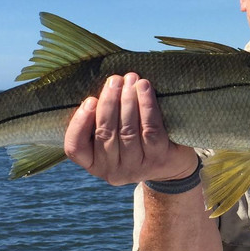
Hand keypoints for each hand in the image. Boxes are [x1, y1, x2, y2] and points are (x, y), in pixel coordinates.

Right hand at [64, 72, 199, 185]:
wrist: (174, 161)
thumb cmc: (135, 139)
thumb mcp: (113, 137)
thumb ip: (101, 120)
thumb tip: (100, 87)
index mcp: (94, 164)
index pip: (75, 148)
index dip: (80, 123)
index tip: (90, 100)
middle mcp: (113, 171)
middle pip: (105, 133)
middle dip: (109, 102)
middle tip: (114, 79)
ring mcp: (137, 168)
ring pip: (128, 131)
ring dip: (128, 101)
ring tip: (130, 79)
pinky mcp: (159, 159)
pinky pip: (150, 129)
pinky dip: (146, 105)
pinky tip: (144, 88)